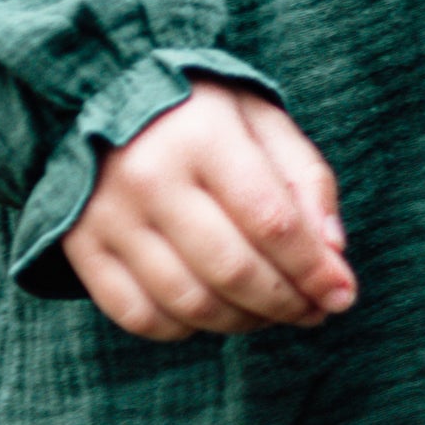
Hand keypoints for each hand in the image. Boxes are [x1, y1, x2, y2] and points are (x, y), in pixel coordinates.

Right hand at [65, 80, 356, 343]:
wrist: (101, 95)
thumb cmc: (201, 115)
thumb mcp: (262, 121)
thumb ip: (306, 180)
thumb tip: (333, 255)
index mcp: (203, 135)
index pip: (271, 221)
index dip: (313, 269)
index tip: (342, 294)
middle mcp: (149, 176)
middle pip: (233, 270)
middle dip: (286, 302)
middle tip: (314, 311)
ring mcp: (109, 217)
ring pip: (190, 302)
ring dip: (244, 322)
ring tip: (271, 313)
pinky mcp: (82, 248)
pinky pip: (140, 316)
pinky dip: (186, 329)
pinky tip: (212, 311)